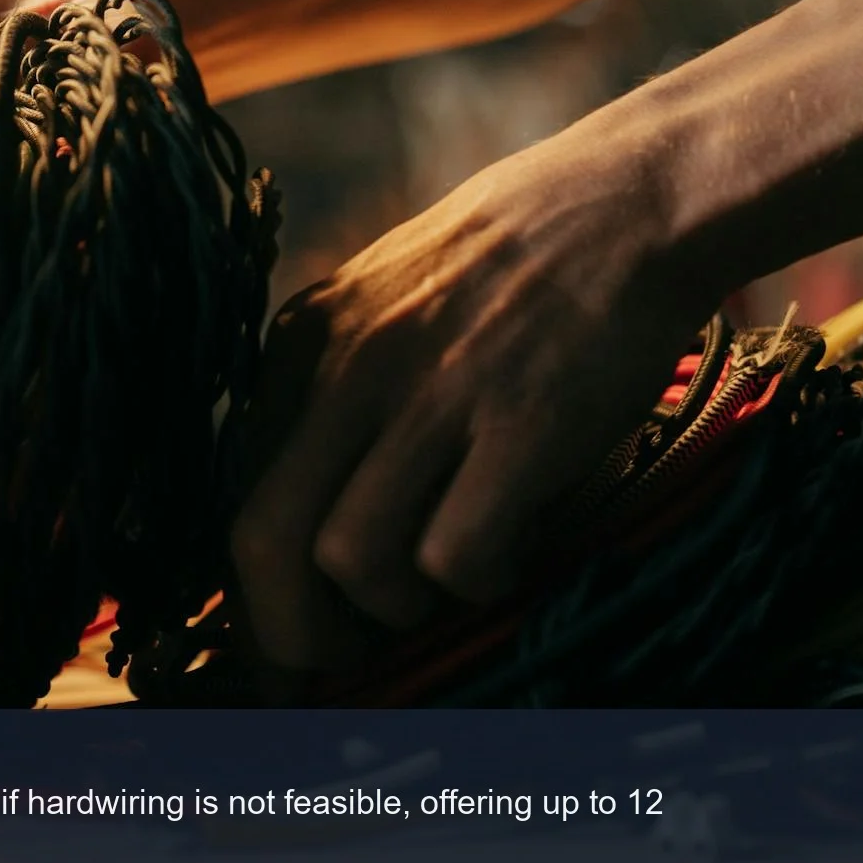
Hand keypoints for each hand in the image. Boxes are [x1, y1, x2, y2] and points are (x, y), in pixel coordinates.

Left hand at [229, 124, 720, 670]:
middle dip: (289, 636)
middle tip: (340, 664)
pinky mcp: (519, 424)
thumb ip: (332, 396)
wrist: (627, 198)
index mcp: (302, 344)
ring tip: (444, 585)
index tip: (282, 647)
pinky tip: (511, 553)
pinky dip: (477, 583)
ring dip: (396, 608)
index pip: (235, 495)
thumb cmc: (511, 262)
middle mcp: (346, 369)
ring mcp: (430, 395)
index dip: (250, 594)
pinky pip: (456, 557)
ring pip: (351, 561)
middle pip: (261, 544)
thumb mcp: (384, 304)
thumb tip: (306, 530)